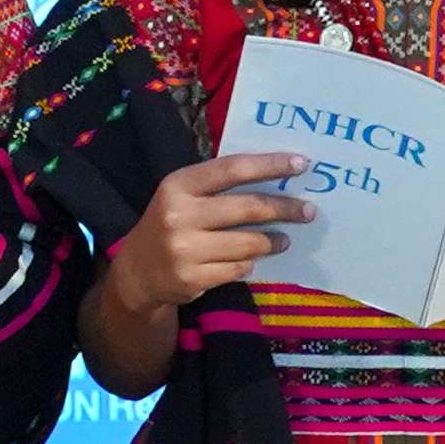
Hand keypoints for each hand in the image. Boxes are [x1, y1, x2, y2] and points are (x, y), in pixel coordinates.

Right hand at [110, 151, 304, 323]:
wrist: (137, 271)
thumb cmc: (170, 224)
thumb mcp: (182, 196)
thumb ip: (218, 185)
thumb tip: (277, 177)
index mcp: (178, 185)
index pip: (233, 169)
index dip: (270, 165)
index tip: (301, 164)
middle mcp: (179, 215)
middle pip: (247, 208)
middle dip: (284, 208)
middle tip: (307, 211)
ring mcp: (184, 250)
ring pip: (248, 244)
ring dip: (273, 241)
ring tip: (284, 240)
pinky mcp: (191, 279)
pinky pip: (238, 269)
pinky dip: (249, 263)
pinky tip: (250, 259)